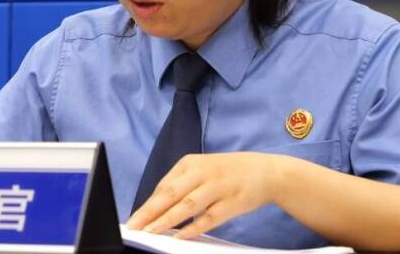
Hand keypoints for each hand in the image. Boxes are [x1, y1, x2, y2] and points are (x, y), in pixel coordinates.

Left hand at [126, 152, 285, 239]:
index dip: (147, 205)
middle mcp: (202, 173)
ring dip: (167, 220)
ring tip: (151, 232)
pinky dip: (193, 228)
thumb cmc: (228, 172)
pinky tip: (180, 236)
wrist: (265, 171)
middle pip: (171, 194)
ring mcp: (217, 187)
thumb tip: (156, 208)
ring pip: (187, 205)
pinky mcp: (231, 203)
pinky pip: (208, 218)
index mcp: (190, 163)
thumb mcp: (202, 170)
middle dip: (150, 212)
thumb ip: (181, 185)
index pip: (163, 187)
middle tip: (135, 226)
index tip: (134, 220)